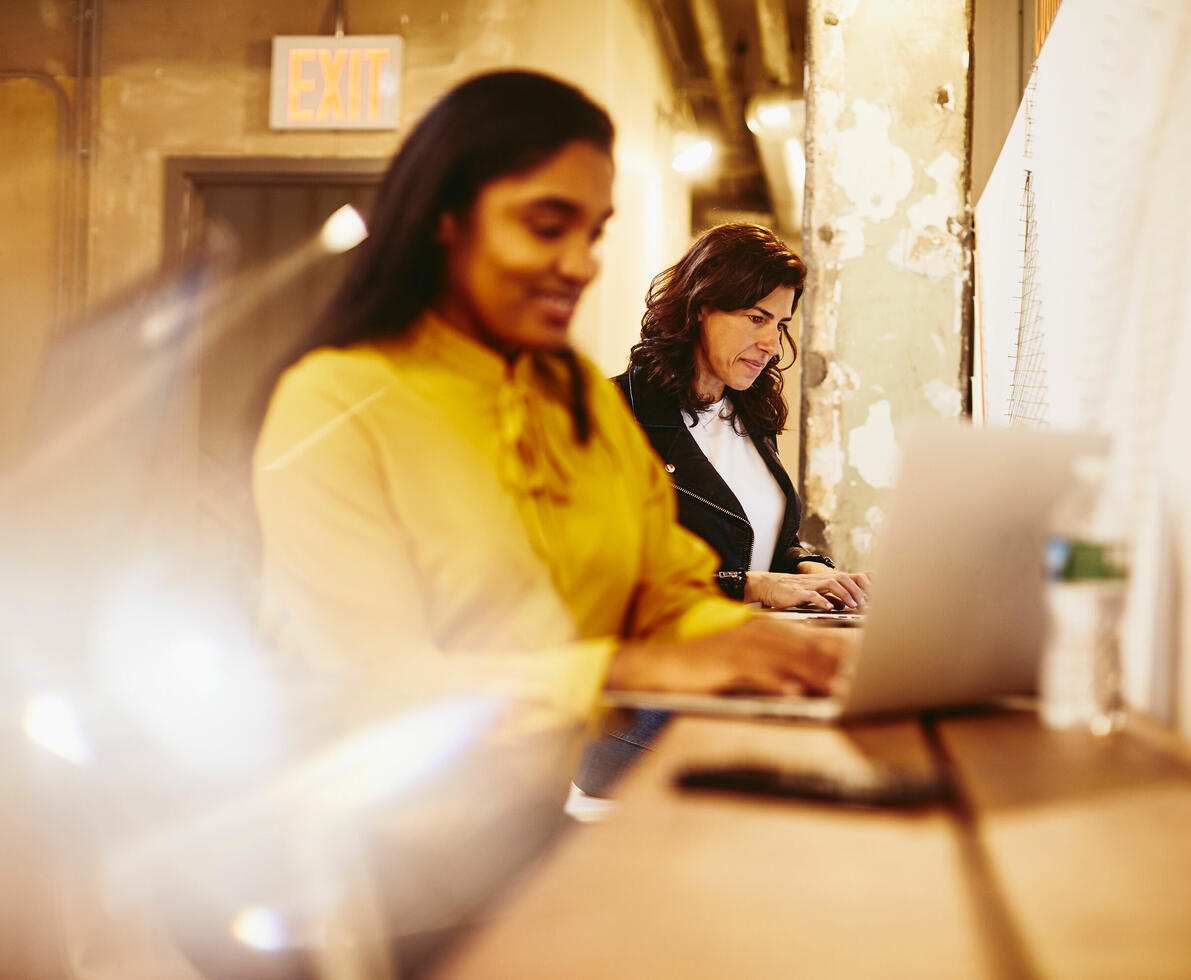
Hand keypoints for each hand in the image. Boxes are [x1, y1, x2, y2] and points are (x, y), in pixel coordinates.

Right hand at [606, 616, 851, 697]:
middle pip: (808, 648)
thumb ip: (783, 666)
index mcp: (769, 630)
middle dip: (838, 666)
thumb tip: (816, 681)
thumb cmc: (712, 667)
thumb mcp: (751, 662)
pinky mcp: (728, 662)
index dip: (843, 653)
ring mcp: (744, 646)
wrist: (670, 666)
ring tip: (839, 691)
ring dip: (815, 676)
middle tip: (867, 681)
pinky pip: (757, 673)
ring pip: (788, 660)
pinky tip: (792, 696)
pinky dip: (776, 684)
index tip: (872, 666)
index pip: (814, 640)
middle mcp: (760, 633)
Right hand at [747, 569, 870, 609]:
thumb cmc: (792, 591)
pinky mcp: (798, 592)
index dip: (862, 583)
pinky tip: (830, 608)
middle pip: (843, 578)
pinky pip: (812, 595)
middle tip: (863, 604)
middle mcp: (819, 579)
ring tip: (852, 606)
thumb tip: (844, 604)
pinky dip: (823, 601)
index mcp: (824, 580)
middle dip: (856, 590)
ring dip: (844, 594)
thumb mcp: (814, 593)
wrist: (769, 586)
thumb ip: (829, 596)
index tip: (875, 593)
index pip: (848, 577)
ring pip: (831, 583)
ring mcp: (809, 585)